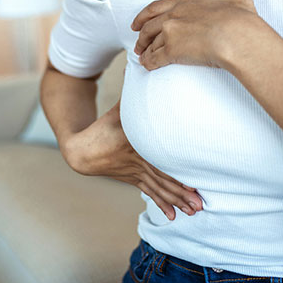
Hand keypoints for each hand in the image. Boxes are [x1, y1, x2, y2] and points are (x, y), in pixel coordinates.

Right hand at [62, 99, 203, 219]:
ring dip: (177, 201)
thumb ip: (135, 88)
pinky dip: (162, 204)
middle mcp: (138, 162)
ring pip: (160, 190)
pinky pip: (151, 193)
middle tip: (200, 204)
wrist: (82, 149)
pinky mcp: (134, 180)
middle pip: (163, 180)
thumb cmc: (105, 124)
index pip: (159, 161)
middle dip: (183, 192)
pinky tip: (173, 217)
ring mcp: (136, 174)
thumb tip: (144, 65)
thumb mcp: (121, 106)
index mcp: (136, 145)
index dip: (176, 173)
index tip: (194, 182)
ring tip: (194, 212)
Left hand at [131, 0, 259, 70]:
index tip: (137, 22)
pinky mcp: (172, 51)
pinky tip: (147, 65)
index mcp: (185, 1)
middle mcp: (173, 16)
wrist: (238, 37)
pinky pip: (155, 58)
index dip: (144, 15)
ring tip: (142, 56)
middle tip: (138, 43)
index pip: (157, 7)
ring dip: (145, 50)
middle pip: (149, 27)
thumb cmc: (239, 16)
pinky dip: (149, 62)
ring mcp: (171, 33)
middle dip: (142, 36)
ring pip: (151, 43)